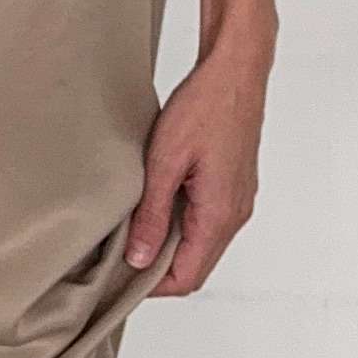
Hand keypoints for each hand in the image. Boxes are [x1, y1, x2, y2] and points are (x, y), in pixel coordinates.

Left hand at [125, 27, 271, 296]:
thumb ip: (152, 214)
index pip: (187, 278)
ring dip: (168, 244)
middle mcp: (235, 214)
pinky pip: (207, 221)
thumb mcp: (165, 161)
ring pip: (201, 244)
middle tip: (119, 254)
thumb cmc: (204, 107)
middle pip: (195, 266)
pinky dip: (180, 224)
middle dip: (158, 268)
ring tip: (133, 227)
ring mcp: (237, 200)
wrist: (235, 72)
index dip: (153, 286)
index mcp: (219, 214)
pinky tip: (155, 204)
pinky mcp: (234, 186)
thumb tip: (140, 259)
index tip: (120, 276)